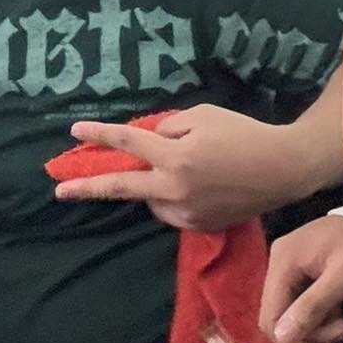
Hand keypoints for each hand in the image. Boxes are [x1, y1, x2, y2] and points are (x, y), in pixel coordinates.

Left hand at [53, 104, 319, 231]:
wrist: (282, 169)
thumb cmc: (243, 133)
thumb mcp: (203, 116)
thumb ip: (169, 128)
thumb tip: (147, 141)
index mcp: (175, 156)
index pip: (128, 143)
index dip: (99, 135)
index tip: (74, 131)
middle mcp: (174, 188)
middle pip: (121, 188)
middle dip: (87, 187)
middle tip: (60, 190)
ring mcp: (185, 212)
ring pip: (150, 197)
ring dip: (150, 184)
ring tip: (182, 168)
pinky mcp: (197, 226)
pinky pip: (170, 209)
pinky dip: (171, 196)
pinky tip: (196, 184)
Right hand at [260, 213, 342, 342]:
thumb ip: (314, 305)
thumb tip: (282, 336)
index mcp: (284, 259)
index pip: (270, 314)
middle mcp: (279, 262)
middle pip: (279, 317)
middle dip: (311, 335)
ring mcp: (290, 267)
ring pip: (291, 315)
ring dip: (319, 329)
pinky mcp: (303, 274)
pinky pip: (301, 307)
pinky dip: (320, 318)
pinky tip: (341, 316)